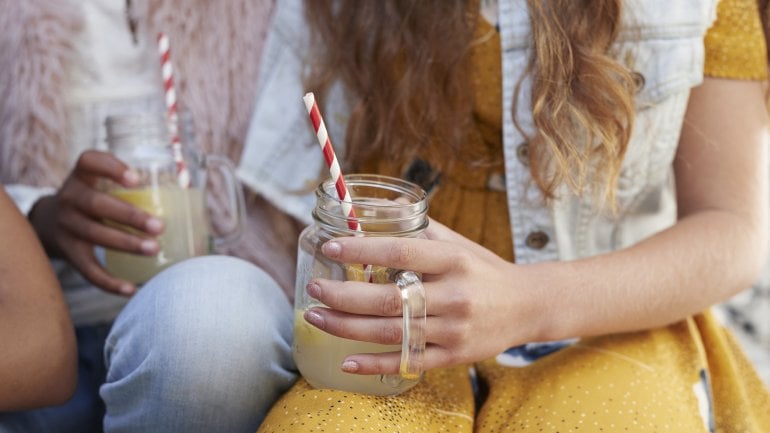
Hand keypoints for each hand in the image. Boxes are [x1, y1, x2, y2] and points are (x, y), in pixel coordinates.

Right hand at [29, 150, 163, 294]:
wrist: (49, 223)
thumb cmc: (96, 199)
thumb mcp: (102, 183)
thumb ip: (135, 187)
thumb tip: (195, 202)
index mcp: (82, 176)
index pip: (89, 161)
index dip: (111, 168)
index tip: (137, 178)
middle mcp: (70, 198)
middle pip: (97, 205)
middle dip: (130, 216)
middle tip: (160, 226)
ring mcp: (66, 226)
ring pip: (96, 235)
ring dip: (126, 244)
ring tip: (154, 249)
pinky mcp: (69, 253)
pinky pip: (88, 270)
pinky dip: (109, 282)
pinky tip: (131, 289)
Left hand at [302, 218, 542, 374]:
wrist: (527, 306)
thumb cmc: (483, 269)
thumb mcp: (458, 242)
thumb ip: (420, 226)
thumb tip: (382, 204)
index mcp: (454, 261)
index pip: (401, 254)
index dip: (363, 251)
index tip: (331, 248)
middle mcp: (455, 295)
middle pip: (390, 300)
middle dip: (344, 296)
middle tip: (313, 289)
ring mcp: (454, 330)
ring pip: (393, 333)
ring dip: (348, 328)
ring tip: (316, 317)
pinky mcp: (454, 356)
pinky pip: (408, 363)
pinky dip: (375, 364)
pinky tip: (346, 362)